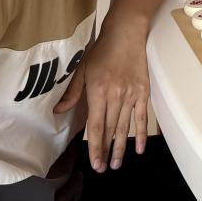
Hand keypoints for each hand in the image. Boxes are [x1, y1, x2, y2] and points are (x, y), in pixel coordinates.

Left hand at [53, 22, 149, 171]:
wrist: (126, 33)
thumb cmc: (102, 50)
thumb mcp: (82, 69)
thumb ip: (72, 93)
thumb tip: (59, 111)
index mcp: (98, 91)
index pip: (96, 126)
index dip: (94, 147)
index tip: (95, 162)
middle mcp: (116, 95)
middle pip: (110, 129)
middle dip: (106, 151)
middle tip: (104, 168)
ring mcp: (131, 94)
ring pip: (125, 126)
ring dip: (121, 147)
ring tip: (117, 163)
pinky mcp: (143, 91)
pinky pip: (142, 116)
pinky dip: (141, 133)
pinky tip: (139, 148)